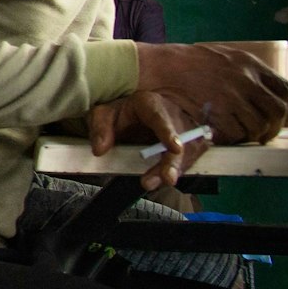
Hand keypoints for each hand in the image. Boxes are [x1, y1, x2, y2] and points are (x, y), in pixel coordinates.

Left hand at [88, 89, 211, 191]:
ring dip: (173, 171)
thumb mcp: (104, 114)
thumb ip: (100, 128)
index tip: (176, 148)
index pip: (161, 118)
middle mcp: (172, 118)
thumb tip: (99, 150)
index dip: (169, 133)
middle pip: (179, 142)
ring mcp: (183, 133)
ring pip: (185, 155)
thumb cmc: (123, 113)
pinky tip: (161, 179)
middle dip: (172, 162)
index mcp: (150, 105)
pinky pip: (186, 162)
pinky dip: (175, 172)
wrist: (144, 111)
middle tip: (167, 178)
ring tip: (152, 182)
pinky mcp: (188, 147)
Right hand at [134, 43, 287, 144]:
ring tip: (247, 136)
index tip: (281, 116)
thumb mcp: (223, 55)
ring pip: (258, 124)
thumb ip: (245, 69)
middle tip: (267, 134)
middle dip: (275, 126)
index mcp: (251, 64)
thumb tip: (261, 84)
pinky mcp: (218, 112)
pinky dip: (234, 137)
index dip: (286, 107)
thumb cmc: (189, 60)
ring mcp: (234, 97)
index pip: (284, 89)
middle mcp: (247, 80)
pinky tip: (227, 135)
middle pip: (277, 110)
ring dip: (255, 134)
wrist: (163, 66)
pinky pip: (236, 131)